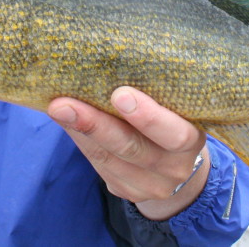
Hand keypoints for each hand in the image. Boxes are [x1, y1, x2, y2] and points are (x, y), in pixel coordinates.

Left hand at [48, 86, 209, 220]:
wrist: (176, 161)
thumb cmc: (173, 117)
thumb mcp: (175, 106)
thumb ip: (156, 90)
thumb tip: (111, 57)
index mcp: (192, 138)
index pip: (175, 134)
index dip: (149, 117)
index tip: (120, 94)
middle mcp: (174, 167)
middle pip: (133, 149)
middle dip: (97, 125)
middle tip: (66, 104)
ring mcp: (150, 185)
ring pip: (108, 158)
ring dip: (78, 131)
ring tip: (56, 107)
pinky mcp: (127, 190)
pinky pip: (99, 165)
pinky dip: (80, 140)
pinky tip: (65, 120)